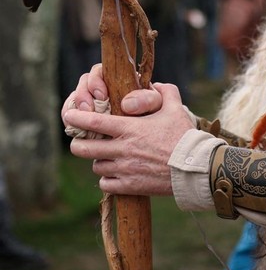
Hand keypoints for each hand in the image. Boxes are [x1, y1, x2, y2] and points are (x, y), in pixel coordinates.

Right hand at [60, 63, 163, 120]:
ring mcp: (92, 102)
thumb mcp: (155, 104)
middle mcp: (102, 87)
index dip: (96, 81)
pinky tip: (75, 129)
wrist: (148, 135)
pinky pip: (70, 114)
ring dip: (74, 108)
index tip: (102, 96)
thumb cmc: (154, 113)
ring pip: (75, 98)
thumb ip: (146, 99)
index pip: (100, 70)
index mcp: (117, 78)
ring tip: (80, 121)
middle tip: (89, 109)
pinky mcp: (85, 118)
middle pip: (83, 82)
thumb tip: (126, 103)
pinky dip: (69, 119)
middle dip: (82, 95)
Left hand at [62, 83, 192, 195]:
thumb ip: (164, 91)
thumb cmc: (184, 136)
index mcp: (129, 128)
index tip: (69, 115)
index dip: (77, 118)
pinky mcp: (129, 186)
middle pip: (84, 148)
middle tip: (81, 140)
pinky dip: (107, 179)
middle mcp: (122, 149)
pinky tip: (115, 173)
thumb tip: (155, 83)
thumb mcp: (175, 108)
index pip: (94, 121)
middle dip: (79, 143)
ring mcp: (124, 169)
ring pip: (95, 166)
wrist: (193, 167)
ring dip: (98, 160)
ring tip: (107, 156)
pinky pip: (105, 184)